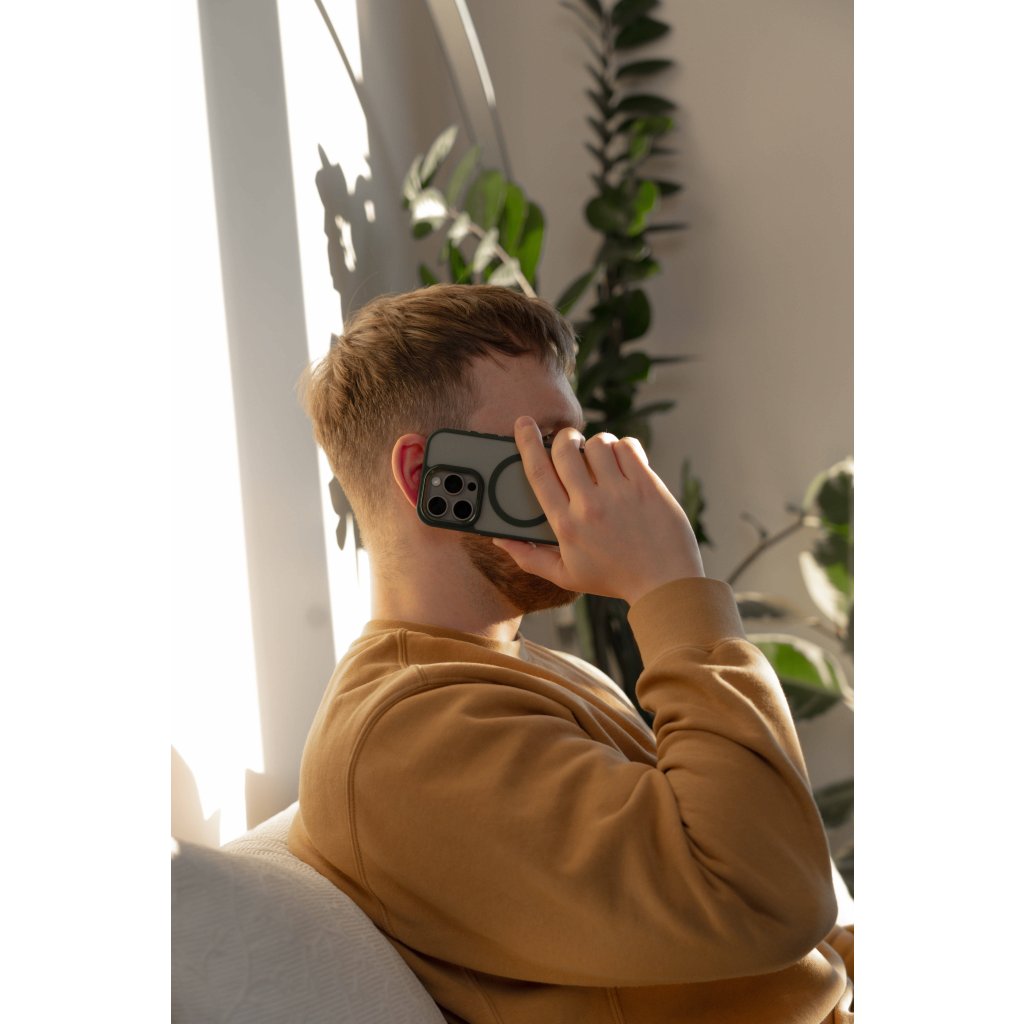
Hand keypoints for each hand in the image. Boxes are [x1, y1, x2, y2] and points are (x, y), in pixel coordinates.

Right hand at [492, 417, 704, 604]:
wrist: (664, 584)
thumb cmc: (613, 579)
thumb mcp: (564, 575)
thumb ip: (528, 557)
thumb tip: (499, 539)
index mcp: (566, 525)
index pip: (538, 473)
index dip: (526, 443)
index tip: (523, 424)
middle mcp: (590, 506)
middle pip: (564, 449)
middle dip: (563, 437)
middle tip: (568, 442)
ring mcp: (620, 493)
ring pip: (597, 443)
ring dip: (595, 443)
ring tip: (600, 457)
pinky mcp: (647, 486)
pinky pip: (627, 447)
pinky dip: (622, 446)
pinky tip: (623, 460)